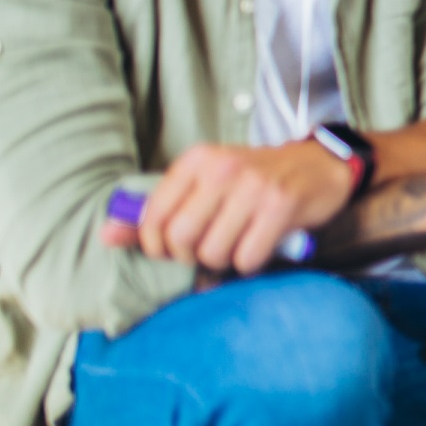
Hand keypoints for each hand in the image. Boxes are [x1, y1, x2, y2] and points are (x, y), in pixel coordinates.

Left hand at [102, 140, 357, 274]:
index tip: (175, 249)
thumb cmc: (255, 180)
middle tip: (206, 252)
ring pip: (212, 251)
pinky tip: (258, 249)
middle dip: (189, 257)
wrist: (320, 166)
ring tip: (235, 248)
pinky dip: (249, 265)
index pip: (153, 217)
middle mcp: (223, 169)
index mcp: (197, 160)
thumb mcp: (205, 184)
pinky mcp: (281, 206)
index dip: (157, 246)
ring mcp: (254, 187)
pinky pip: (247, 257)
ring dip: (221, 262)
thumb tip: (106, 237)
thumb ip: (158, 211)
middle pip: (180, 239)